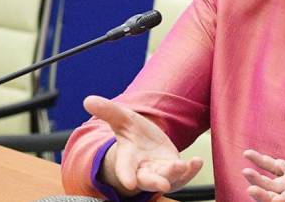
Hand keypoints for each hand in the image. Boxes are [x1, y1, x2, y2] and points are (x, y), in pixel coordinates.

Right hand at [83, 95, 202, 195]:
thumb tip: (87, 100)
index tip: (128, 183)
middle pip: (147, 180)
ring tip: (182, 166)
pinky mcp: (175, 172)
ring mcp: (160, 173)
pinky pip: (184, 176)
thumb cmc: (132, 135)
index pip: (125, 169)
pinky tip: (197, 161)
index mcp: (127, 159)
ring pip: (167, 179)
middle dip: (154, 182)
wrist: (147, 146)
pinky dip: (191, 171)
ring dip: (175, 175)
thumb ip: (108, 111)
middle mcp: (143, 170)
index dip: (126, 175)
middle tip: (162, 184)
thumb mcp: (122, 119)